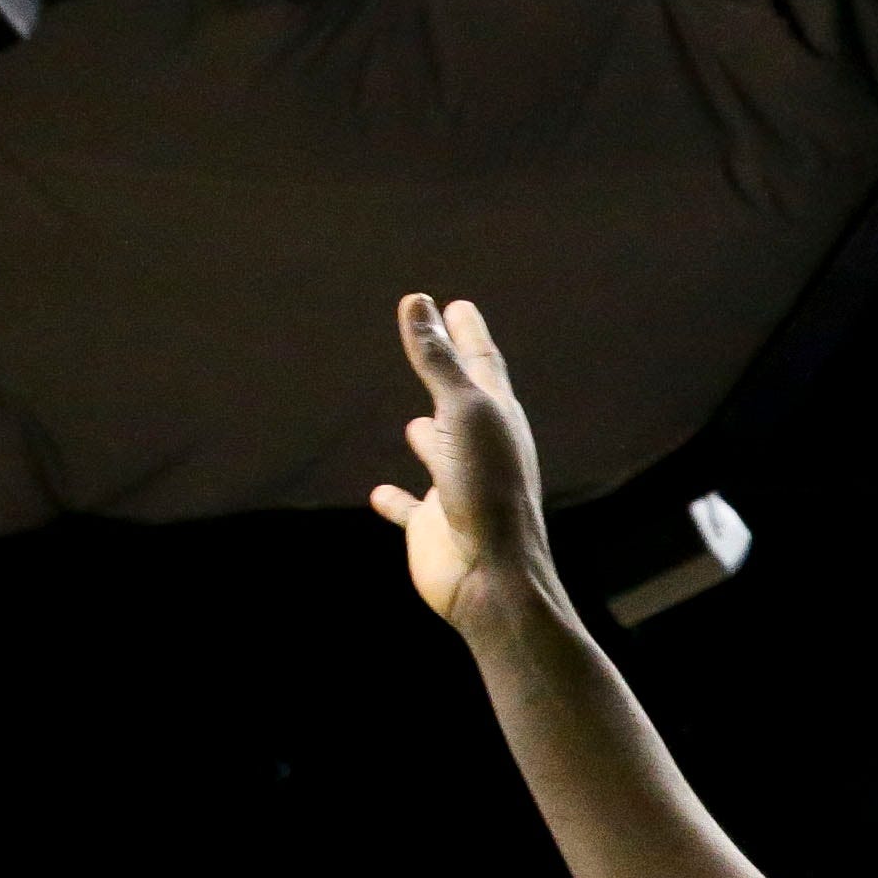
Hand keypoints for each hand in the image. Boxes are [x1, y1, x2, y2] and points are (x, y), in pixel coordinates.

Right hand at [371, 294, 553, 628]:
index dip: (467, 333)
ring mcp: (458, 490)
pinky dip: (397, 501)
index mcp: (498, 420)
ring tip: (415, 423)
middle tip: (440, 350)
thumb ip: (438, 359)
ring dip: (430, 437)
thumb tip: (417, 301)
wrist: (492, 577)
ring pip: (442, 455)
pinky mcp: (434, 528)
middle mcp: (482, 453)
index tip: (458, 305)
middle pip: (464, 403)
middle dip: (452, 375)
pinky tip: (379, 494)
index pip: (482, 363)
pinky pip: (411, 509)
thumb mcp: (461, 412)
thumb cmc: (487, 489)